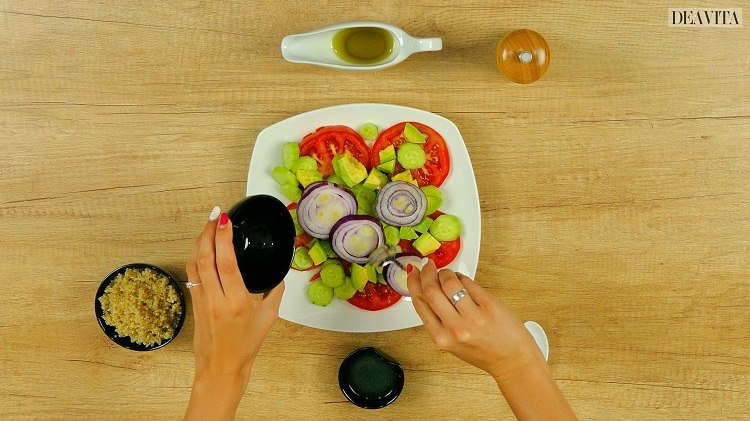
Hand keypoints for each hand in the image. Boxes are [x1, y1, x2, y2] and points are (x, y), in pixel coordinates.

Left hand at [184, 207, 283, 420]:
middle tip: (215, 214)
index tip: (225, 220)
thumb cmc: (245, 346)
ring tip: (208, 225)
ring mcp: (202, 300)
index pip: (225, 263)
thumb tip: (279, 272)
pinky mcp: (194, 302)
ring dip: (199, 241)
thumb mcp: (269, 317)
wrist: (221, 368)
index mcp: (236, 302)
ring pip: (194, 263)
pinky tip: (202, 247)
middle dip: (208, 232)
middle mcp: (216, 299)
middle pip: (205, 258)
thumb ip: (275, 291)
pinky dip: (196, 255)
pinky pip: (192, 273)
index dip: (223, 238)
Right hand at [406, 260, 541, 381]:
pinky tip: (463, 280)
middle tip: (428, 266)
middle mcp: (455, 328)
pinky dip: (462, 277)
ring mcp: (473, 317)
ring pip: (449, 283)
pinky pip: (469, 283)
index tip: (414, 273)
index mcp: (441, 338)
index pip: (420, 304)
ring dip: (446, 273)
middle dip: (427, 273)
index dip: (414, 284)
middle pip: (431, 291)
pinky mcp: (489, 305)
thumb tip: (427, 291)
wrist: (512, 360)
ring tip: (448, 274)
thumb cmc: (483, 352)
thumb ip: (438, 321)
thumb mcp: (451, 343)